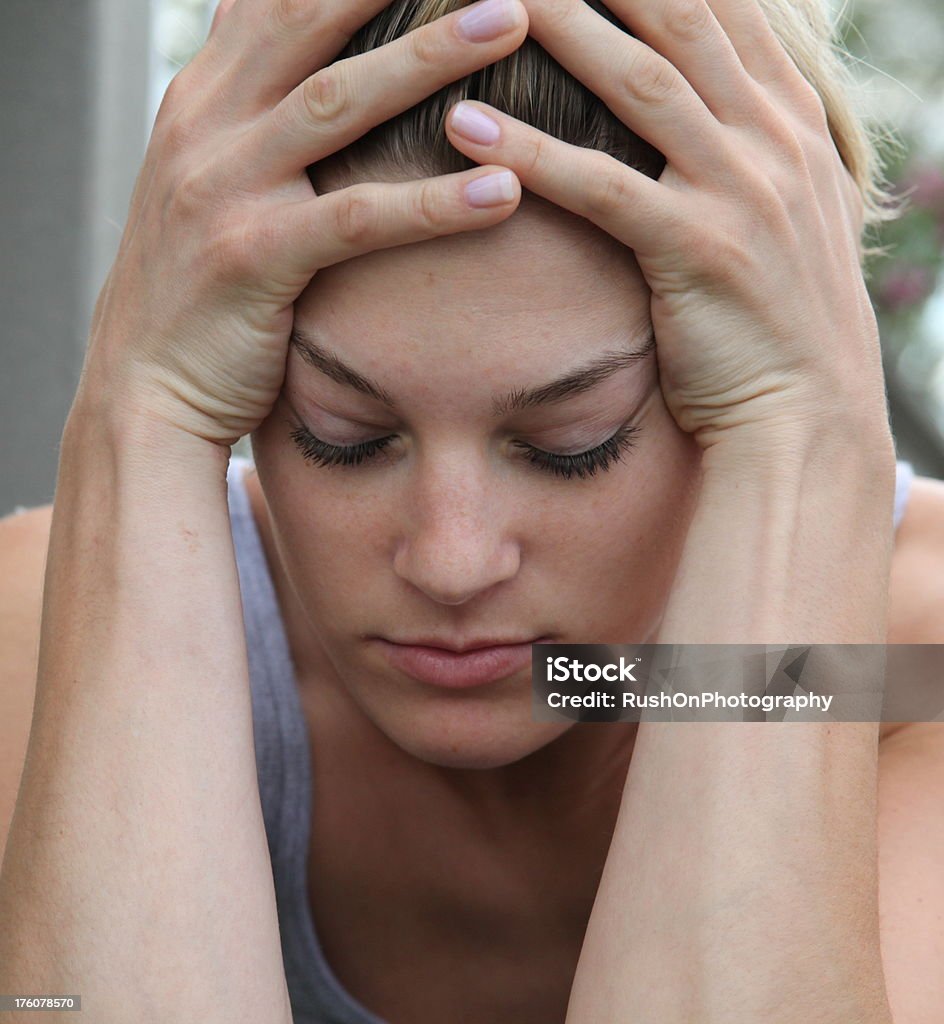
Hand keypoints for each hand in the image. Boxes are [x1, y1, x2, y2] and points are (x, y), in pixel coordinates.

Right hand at [80, 0, 527, 445]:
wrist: (143, 386)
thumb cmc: (197, 289)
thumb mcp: (207, 179)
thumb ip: (243, 108)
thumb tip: (264, 30)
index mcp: (202, 98)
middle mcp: (206, 126)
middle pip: (308, 20)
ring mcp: (223, 188)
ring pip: (336, 102)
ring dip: (428, 58)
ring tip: (509, 23)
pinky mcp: (251, 259)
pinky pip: (355, 220)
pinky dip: (431, 204)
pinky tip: (501, 191)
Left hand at [443, 0, 888, 449]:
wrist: (808, 413)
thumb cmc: (783, 323)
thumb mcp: (797, 220)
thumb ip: (764, 154)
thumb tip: (731, 113)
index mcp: (793, 124)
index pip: (727, 10)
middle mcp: (773, 141)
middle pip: (681, 20)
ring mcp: (741, 192)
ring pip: (641, 83)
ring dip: (563, 27)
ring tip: (486, 0)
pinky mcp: (697, 250)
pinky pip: (603, 187)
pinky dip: (533, 153)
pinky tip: (466, 128)